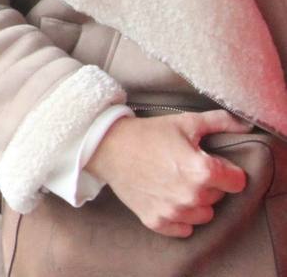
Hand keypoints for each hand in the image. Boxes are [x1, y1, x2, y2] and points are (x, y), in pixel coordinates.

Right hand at [89, 110, 248, 236]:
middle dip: (209, 184)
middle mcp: (191, 196)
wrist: (107, 146)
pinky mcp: (157, 221)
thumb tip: (245, 125)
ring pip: (204, 215)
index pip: (237, 181)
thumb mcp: (185, 122)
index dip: (226, 169)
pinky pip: (183, 229)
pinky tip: (168, 198)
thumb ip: (220, 122)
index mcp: (203, 171)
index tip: (209, 161)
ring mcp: (174, 211)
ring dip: (196, 202)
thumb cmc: (148, 133)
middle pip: (219, 197)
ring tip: (177, 183)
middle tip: (187, 168)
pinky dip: (179, 218)